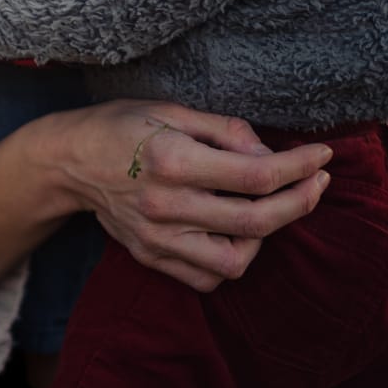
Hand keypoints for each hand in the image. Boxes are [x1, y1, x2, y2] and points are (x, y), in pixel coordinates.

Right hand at [55, 100, 332, 291]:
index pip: (256, 174)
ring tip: (268, 209)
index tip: (321, 155)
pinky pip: (206, 277)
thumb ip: (224, 131)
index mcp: (172, 161)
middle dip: (299, 202)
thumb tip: (271, 152)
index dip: (299, 165)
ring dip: (265, 237)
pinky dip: (231, 261)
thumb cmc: (120, 126)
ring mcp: (156, 237)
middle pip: (257, 220)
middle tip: (316, 183)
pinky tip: (235, 233)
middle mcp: (166, 205)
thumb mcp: (171, 111)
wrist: (66, 160)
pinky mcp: (150, 255)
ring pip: (235, 260)